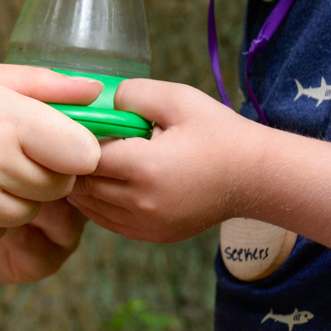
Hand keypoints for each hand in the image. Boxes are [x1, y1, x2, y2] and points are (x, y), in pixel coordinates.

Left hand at [66, 78, 263, 242]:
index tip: (78, 125)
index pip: (84, 157)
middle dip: (75, 163)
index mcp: (144, 167)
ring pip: (90, 207)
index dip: (76, 140)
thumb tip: (104, 102)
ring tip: (90, 161)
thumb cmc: (219, 133)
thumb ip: (134, 94)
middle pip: (82, 185)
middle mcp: (141, 202)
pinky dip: (98, 204)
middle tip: (78, 142)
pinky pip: (108, 222)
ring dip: (83, 185)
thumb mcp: (179, 99)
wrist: (254, 177)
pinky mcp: (153, 235)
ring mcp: (146, 224)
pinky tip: (106, 182)